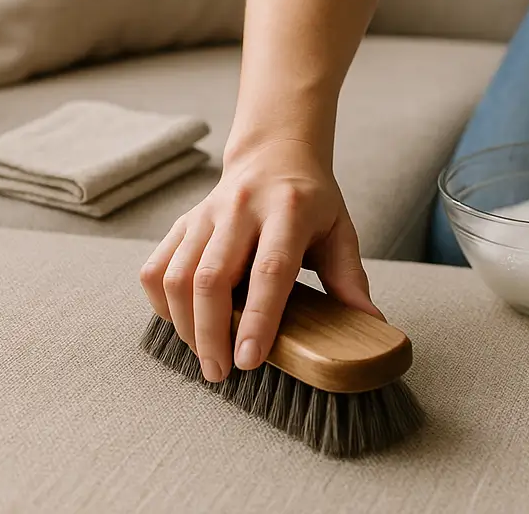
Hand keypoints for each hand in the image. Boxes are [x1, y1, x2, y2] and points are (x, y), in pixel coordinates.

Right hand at [139, 138, 381, 383]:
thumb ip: (350, 279)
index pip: (269, 268)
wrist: (276, 155)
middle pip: (212, 277)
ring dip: (186, 326)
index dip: (258, 316)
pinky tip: (184, 323)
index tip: (249, 359)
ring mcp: (207, 213)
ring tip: (206, 356)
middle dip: (211, 333)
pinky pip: (156, 268)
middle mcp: (242, 208)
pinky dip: (162, 304)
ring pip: (178, 276)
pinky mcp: (183, 222)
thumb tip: (372, 325)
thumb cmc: (312, 201)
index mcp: (289, 210)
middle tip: (221, 373)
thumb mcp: (340, 231)